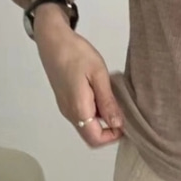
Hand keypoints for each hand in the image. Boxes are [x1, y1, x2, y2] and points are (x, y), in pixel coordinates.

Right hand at [34, 6, 123, 147]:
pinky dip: (95, 110)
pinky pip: (82, 114)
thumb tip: (117, 124)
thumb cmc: (77, 54)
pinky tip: (103, 91)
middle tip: (124, 109)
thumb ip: (107, 101)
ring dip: (102, 118)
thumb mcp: (98, 74)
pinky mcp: (65, 99)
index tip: (127, 121)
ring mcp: (65, 107)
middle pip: (90, 135)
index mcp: (78, 109)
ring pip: (86, 124)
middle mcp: (69, 113)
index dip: (113, 136)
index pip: (95, 139)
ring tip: (115, 97)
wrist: (53, 41)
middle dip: (109, 129)